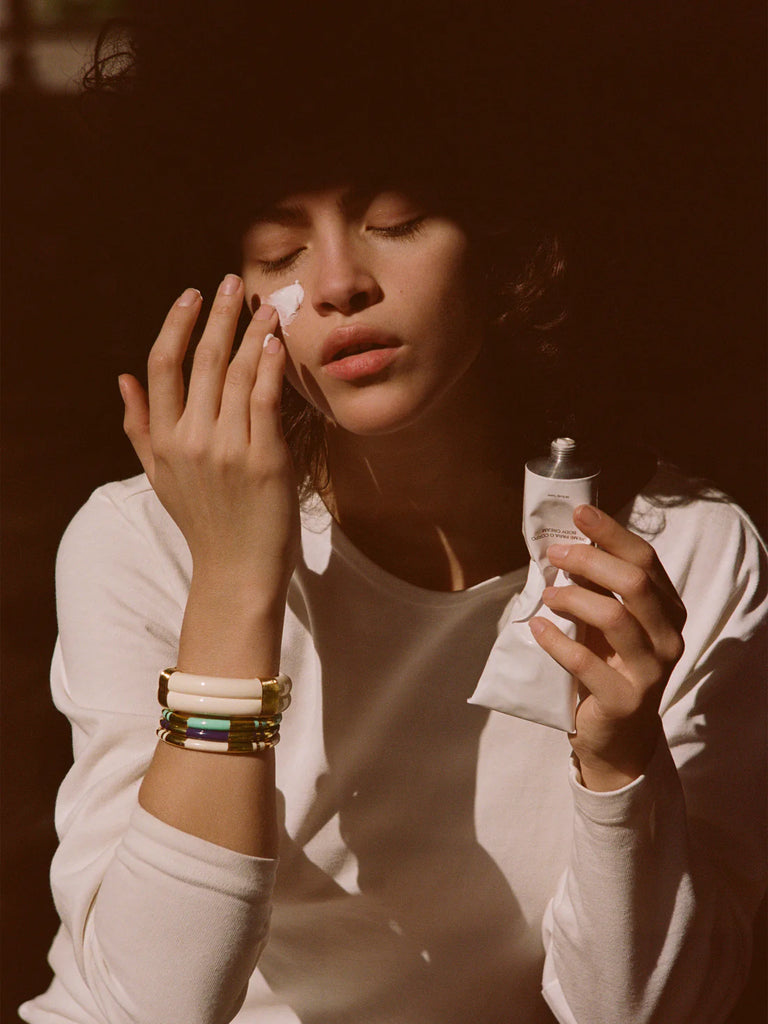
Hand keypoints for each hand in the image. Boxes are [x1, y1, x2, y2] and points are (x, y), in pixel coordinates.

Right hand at [118, 275, 299, 605]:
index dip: (177, 325)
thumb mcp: (159, 477)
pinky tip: (276, 341)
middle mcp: (191, 440)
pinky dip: (271, 366)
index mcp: (163, 440)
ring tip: (266, 305)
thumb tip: (121, 379)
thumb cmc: (203, 522)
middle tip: (233, 282)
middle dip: (219, 315)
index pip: (163, 366)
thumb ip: (138, 427)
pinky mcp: (265, 459)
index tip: (192, 296)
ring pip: (239, 374)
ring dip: (252, 332)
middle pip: (203, 361)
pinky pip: (267, 400)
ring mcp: (228, 449)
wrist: (237, 571)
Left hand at [530, 504, 686, 790]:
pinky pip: (586, 663)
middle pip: (634, 583)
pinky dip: (556, 641)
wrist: (617, 736)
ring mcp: (651, 671)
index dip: (611, 533)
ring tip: (548, 593)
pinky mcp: (625, 700)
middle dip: (590, 560)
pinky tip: (537, 628)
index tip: (578, 513)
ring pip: (614, 618)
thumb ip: (597, 588)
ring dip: (573, 597)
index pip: (645, 559)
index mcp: (668, 610)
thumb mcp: (608, 623)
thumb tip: (564, 543)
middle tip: (555, 553)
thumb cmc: (608, 666)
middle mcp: (668, 638)